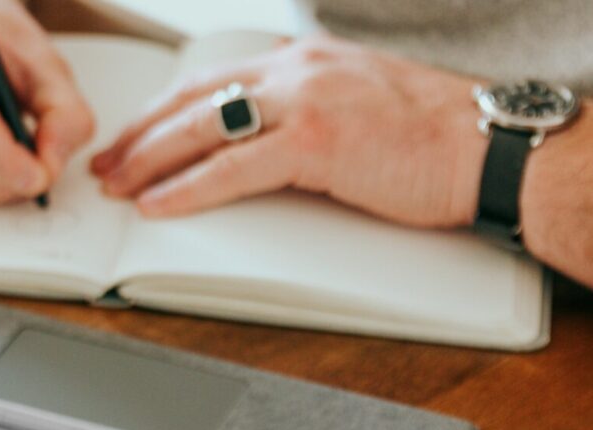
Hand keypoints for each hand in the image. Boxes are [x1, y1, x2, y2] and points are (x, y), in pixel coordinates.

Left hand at [90, 35, 486, 228]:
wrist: (488, 146)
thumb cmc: (429, 136)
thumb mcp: (352, 104)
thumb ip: (300, 114)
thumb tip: (252, 146)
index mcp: (302, 60)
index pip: (210, 81)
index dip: (162, 112)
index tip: (132, 137)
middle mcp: (295, 70)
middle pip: (192, 101)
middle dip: (140, 136)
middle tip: (104, 164)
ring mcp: (304, 101)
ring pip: (201, 129)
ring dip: (149, 161)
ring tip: (117, 186)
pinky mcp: (314, 141)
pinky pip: (232, 168)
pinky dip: (188, 189)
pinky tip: (158, 204)